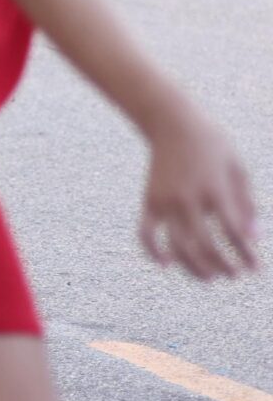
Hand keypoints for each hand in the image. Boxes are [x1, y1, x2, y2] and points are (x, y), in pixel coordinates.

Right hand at [140, 108, 257, 279]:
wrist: (172, 122)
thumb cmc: (212, 145)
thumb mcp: (238, 169)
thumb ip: (247, 204)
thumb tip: (254, 238)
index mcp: (215, 190)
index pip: (234, 232)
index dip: (246, 255)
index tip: (255, 268)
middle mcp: (189, 199)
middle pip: (206, 245)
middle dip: (223, 266)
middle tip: (234, 275)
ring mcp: (166, 201)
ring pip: (177, 246)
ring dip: (194, 267)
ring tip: (208, 278)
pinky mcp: (149, 201)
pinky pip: (146, 232)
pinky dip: (152, 251)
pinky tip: (166, 265)